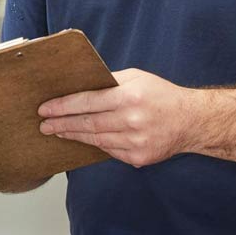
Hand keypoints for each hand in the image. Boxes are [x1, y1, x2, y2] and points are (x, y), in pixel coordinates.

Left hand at [38, 68, 196, 167]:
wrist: (192, 121)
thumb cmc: (162, 95)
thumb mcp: (136, 78)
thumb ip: (109, 83)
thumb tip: (80, 87)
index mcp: (129, 97)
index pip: (86, 102)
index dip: (62, 106)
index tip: (45, 109)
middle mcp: (131, 120)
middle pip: (87, 124)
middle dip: (61, 124)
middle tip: (43, 125)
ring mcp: (135, 141)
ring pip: (95, 140)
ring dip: (73, 136)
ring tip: (57, 132)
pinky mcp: (139, 156)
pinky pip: (109, 150)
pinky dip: (95, 144)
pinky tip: (82, 140)